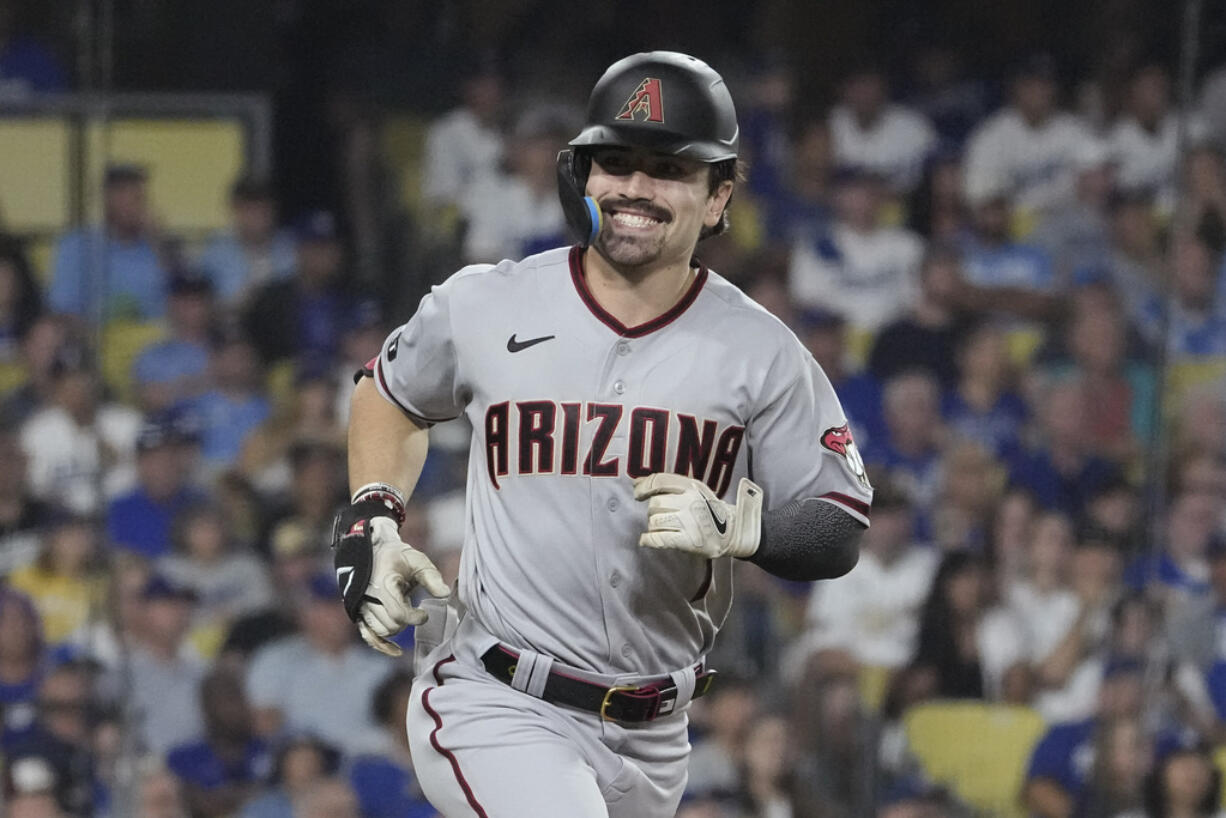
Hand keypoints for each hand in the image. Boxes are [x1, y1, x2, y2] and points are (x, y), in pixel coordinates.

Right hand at [356, 517, 449, 655]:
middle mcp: (368, 598)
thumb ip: (431, 577)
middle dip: (406, 621)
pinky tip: (396, 651)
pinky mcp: (360, 613)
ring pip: (381, 631)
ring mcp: (362, 607)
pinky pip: (368, 636)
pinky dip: (381, 645)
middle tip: (415, 610)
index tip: (425, 613)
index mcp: (383, 585)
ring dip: (396, 627)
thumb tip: (445, 594)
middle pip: (391, 625)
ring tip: (403, 612)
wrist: (374, 550)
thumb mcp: (418, 561)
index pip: (398, 613)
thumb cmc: (399, 556)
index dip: (415, 618)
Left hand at [633, 473, 762, 558]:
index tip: (637, 494)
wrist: (732, 532)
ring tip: (664, 528)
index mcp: (691, 486)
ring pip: (654, 521)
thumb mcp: (694, 490)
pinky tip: (646, 540)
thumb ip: (668, 484)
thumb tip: (637, 482)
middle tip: (663, 516)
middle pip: (654, 504)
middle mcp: (689, 502)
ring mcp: (689, 522)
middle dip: (653, 511)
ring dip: (654, 526)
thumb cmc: (708, 509)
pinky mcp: (688, 541)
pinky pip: (658, 539)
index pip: (659, 481)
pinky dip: (648, 540)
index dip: (643, 487)